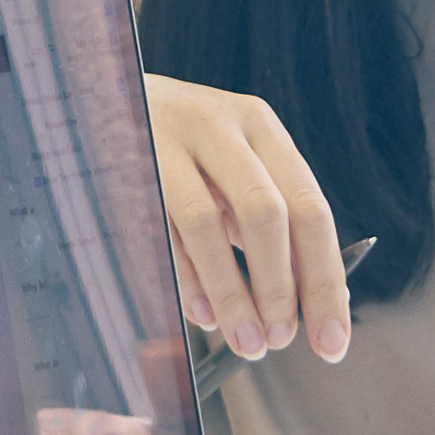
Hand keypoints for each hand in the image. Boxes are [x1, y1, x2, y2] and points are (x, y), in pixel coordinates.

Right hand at [144, 74, 357, 361]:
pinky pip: (158, 233)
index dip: (324, 280)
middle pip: (265, 212)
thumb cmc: (184, 146)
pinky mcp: (125, 166)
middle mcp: (219, 127)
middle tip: (281, 340)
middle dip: (279, 288)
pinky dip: (184, 280)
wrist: (103, 93)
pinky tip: (202, 313)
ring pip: (206, 225)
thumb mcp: (235, 167)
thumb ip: (271, 225)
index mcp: (261, 128)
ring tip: (246, 341)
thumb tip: (310, 302)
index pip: (309, 207)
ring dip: (231, 294)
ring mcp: (167, 143)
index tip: (332, 340)